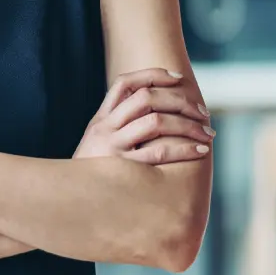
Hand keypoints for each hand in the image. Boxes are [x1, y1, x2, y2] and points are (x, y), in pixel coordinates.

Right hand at [73, 67, 213, 164]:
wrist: (68, 200)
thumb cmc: (90, 175)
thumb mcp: (96, 146)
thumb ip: (116, 130)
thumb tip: (153, 117)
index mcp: (100, 119)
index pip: (124, 83)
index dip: (152, 74)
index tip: (178, 78)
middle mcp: (104, 127)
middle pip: (146, 98)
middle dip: (179, 101)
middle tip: (203, 111)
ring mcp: (112, 147)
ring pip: (155, 122)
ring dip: (187, 124)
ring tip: (207, 132)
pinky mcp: (122, 169)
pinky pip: (158, 153)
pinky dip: (183, 149)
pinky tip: (199, 151)